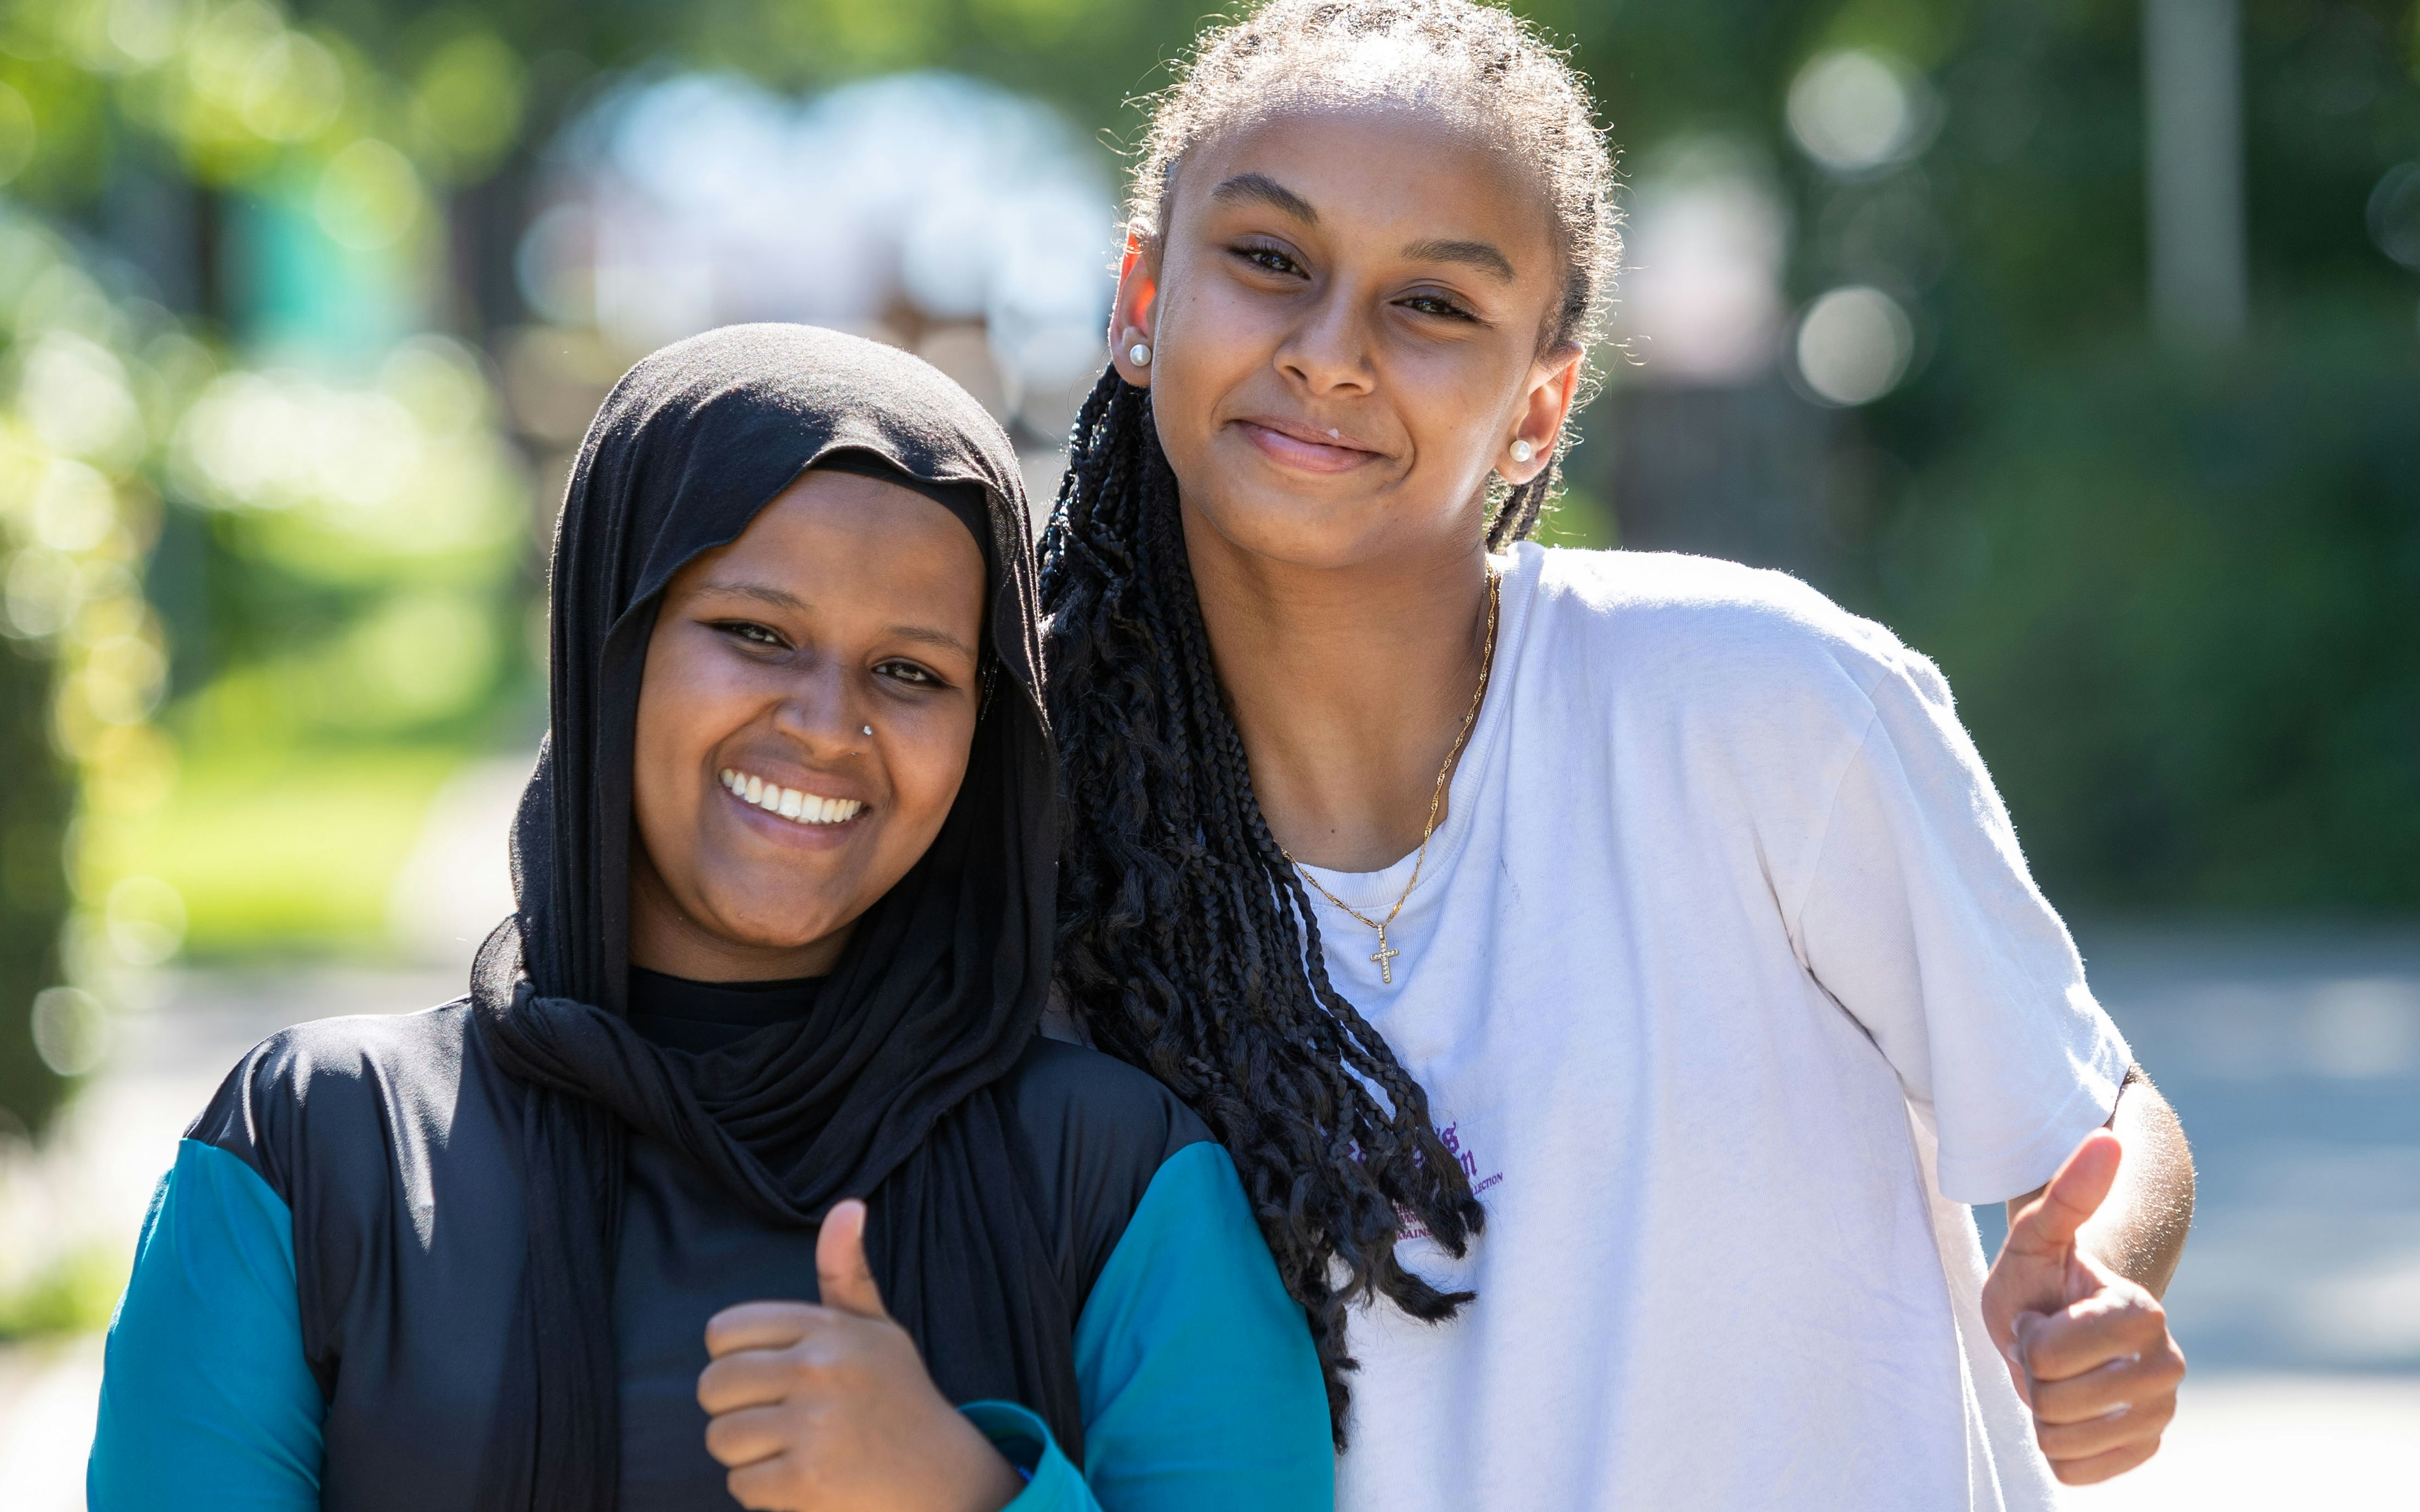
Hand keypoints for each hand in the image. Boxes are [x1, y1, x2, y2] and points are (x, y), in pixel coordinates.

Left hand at [697, 1200, 1026, 1511]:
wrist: (944, 1478)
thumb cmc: (897, 1399)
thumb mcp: (877, 1330)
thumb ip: (846, 1272)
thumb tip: (847, 1205)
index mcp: (827, 1329)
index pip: (723, 1332)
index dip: (737, 1359)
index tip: (773, 1376)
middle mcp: (818, 1370)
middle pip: (713, 1387)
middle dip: (736, 1410)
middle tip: (782, 1420)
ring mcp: (812, 1427)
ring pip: (722, 1439)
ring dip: (750, 1454)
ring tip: (796, 1449)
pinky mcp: (805, 1482)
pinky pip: (740, 1485)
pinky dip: (765, 1493)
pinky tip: (805, 1481)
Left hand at [1980, 1129, 2186, 1484]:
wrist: (2060, 1322)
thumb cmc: (2043, 1278)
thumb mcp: (2037, 1235)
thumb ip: (2068, 1193)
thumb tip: (2104, 1138)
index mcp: (2143, 1314)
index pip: (2052, 1355)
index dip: (2029, 1338)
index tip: (2040, 1315)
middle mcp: (2166, 1366)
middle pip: (2054, 1401)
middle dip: (2031, 1374)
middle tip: (2043, 1345)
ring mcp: (2160, 1413)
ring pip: (2061, 1441)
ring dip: (2039, 1411)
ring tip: (2053, 1374)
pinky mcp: (2144, 1450)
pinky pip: (2074, 1471)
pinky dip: (2056, 1447)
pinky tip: (2068, 1411)